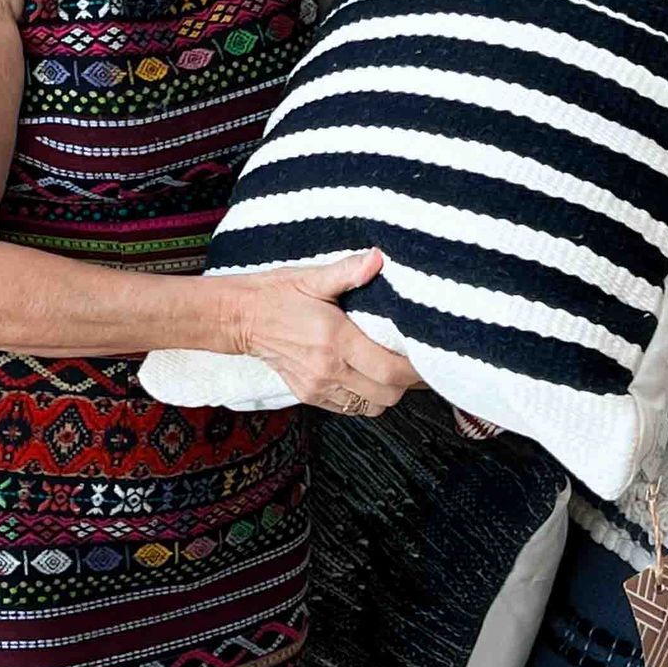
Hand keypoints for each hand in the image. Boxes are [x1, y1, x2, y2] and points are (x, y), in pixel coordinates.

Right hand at [226, 248, 422, 417]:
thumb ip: (349, 271)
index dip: (415, 371)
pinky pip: (349, 408)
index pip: (390, 369)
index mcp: (336, 339)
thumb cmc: (277, 294)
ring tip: (390, 372)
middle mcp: (329, 369)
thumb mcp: (313, 277)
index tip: (427, 359)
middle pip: (387, 395)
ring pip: (370, 407)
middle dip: (406, 384)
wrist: (240, 318)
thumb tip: (378, 258)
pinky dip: (364, 398)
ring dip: (386, 393)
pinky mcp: (308, 395)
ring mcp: (318, 386)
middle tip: (413, 364)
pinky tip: (365, 378)